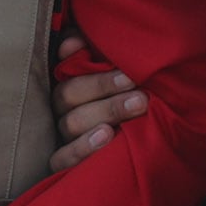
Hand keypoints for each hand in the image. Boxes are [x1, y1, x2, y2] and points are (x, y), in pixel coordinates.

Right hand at [49, 30, 148, 172]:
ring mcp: (62, 137)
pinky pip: (62, 158)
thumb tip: (75, 41)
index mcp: (72, 85)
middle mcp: (63, 109)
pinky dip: (81, 148)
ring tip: (136, 106)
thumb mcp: (123, 81)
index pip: (67, 68)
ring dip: (104, 112)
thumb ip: (99, 56)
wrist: (144, 157)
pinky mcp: (63, 164)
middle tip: (137, 86)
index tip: (120, 63)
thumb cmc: (132, 105)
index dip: (83, 61)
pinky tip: (107, 136)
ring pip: (71, 122)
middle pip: (69, 93)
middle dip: (104, 86)